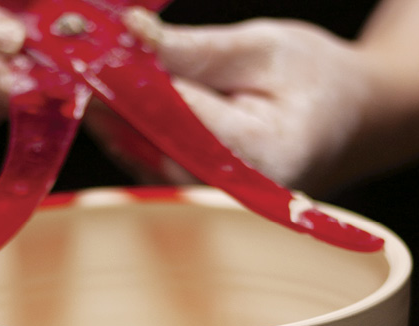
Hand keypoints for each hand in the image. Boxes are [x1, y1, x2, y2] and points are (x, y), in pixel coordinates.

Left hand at [87, 9, 379, 195]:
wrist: (347, 121)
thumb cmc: (317, 81)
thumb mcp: (265, 48)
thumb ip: (198, 51)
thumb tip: (133, 36)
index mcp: (261, 152)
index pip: (180, 116)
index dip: (129, 82)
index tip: (85, 49)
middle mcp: (232, 188)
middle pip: (154, 143)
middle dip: (111, 98)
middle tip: (71, 54)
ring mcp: (214, 196)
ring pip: (145, 157)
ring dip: (110, 114)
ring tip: (82, 70)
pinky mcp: (199, 190)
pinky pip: (151, 162)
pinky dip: (125, 128)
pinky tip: (105, 98)